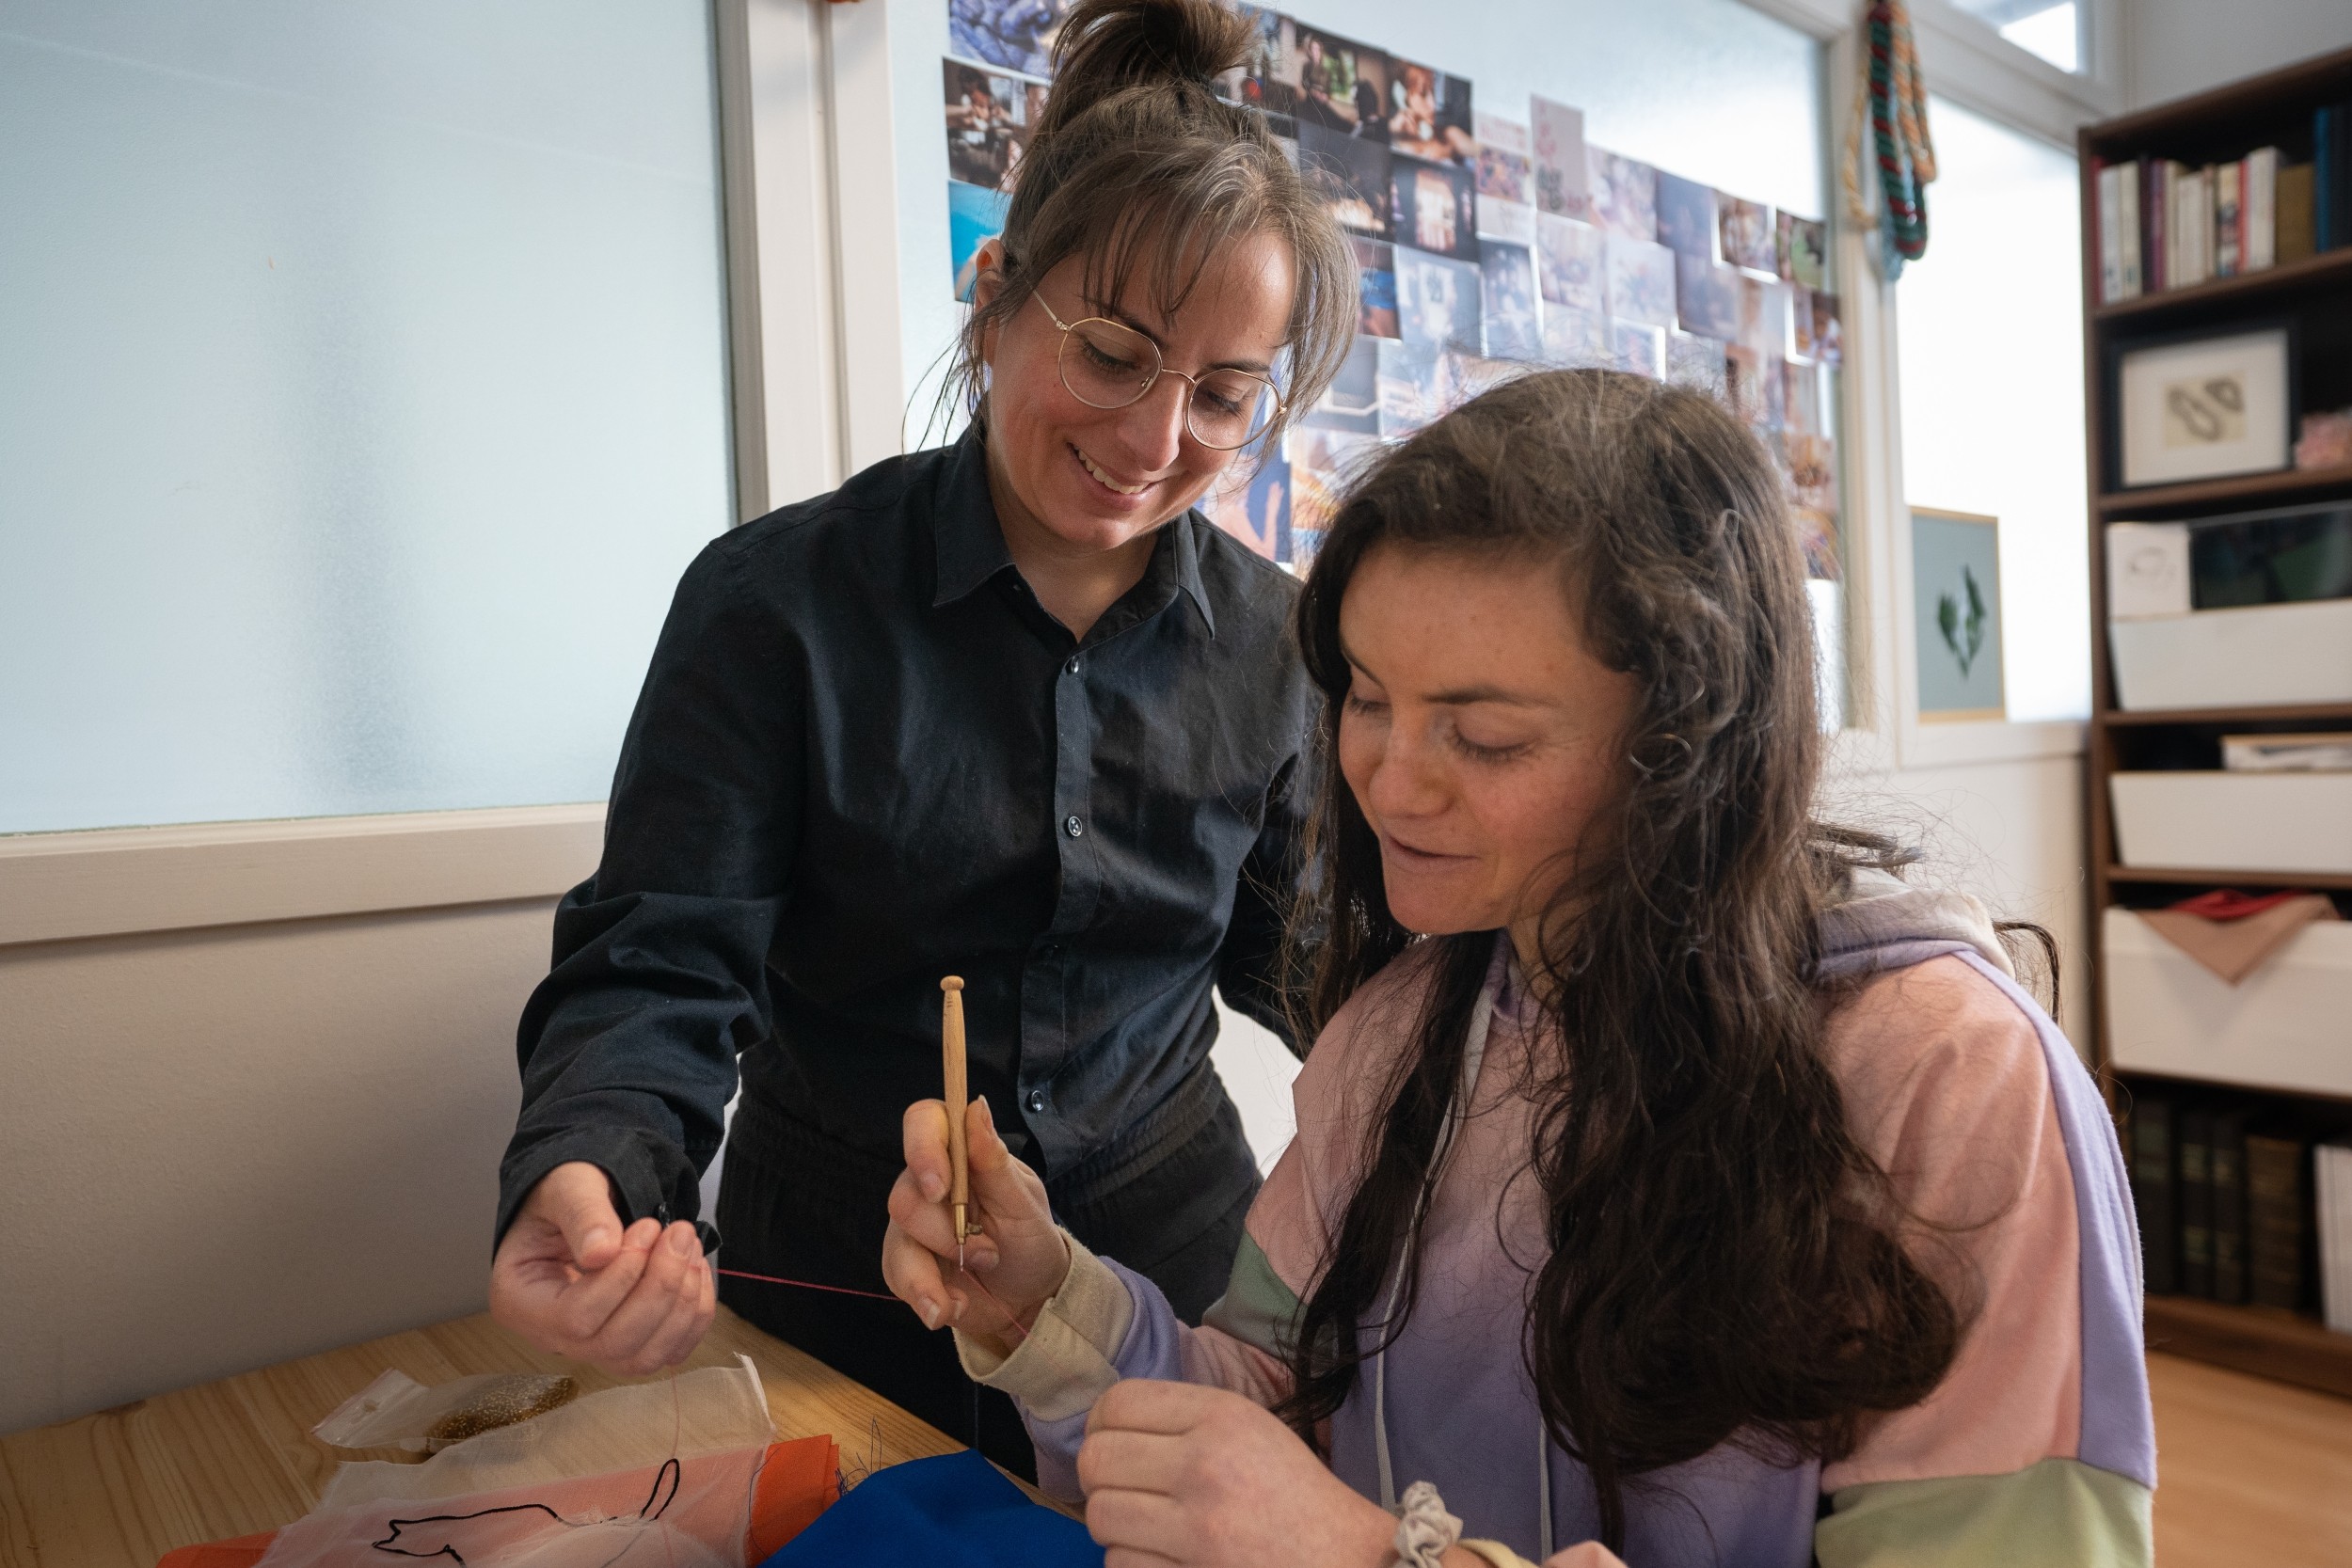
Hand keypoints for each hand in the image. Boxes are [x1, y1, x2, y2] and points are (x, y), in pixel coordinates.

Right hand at [488, 1160, 714, 1376]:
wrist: (583, 1203)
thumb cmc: (566, 1195)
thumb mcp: (566, 1187)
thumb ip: (582, 1215)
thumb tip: (603, 1252)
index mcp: (522, 1302)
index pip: (574, 1318)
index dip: (621, 1278)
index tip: (648, 1228)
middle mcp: (553, 1337)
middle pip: (614, 1343)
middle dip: (660, 1287)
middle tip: (678, 1233)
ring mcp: (595, 1347)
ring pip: (646, 1356)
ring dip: (682, 1301)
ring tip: (687, 1244)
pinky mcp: (633, 1344)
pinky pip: (672, 1350)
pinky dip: (695, 1312)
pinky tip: (694, 1267)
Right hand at [881, 1096, 1065, 1353]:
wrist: (1028, 1299)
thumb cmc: (1030, 1240)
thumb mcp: (1024, 1203)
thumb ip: (994, 1162)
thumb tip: (976, 1106)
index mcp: (961, 1154)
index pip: (924, 1122)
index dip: (922, 1147)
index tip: (940, 1187)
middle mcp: (929, 1183)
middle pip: (905, 1194)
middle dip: (947, 1233)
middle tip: (987, 1252)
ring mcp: (913, 1225)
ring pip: (898, 1240)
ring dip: (938, 1272)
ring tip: (976, 1281)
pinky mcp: (905, 1264)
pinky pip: (896, 1276)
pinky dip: (928, 1297)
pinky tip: (953, 1304)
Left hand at [1076, 1380, 1396, 1567]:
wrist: (1347, 1560)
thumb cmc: (1295, 1495)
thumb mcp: (1251, 1429)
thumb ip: (1184, 1420)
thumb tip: (1105, 1424)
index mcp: (1221, 1415)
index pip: (1117, 1403)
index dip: (1101, 1424)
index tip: (1114, 1442)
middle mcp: (1203, 1464)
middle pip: (1096, 1459)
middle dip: (1101, 1478)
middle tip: (1124, 1489)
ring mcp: (1197, 1528)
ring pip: (1101, 1516)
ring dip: (1116, 1526)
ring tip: (1146, 1528)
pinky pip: (1120, 1565)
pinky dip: (1134, 1564)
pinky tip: (1165, 1559)